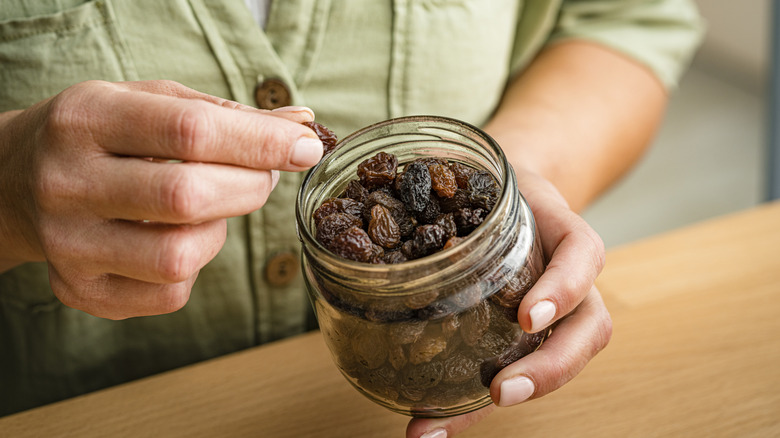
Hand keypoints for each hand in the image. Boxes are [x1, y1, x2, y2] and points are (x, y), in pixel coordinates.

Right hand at [0, 80, 322, 318]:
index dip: (260, 142)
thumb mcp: (150, 102)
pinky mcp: (80, 290)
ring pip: (181, 257)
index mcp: (87, 120)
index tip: (305, 147)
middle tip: (262, 176)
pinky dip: (195, 267)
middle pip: (188, 198)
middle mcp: (68, 184)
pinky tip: (176, 238)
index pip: (190, 132)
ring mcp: (69, 245)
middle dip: (250, 187)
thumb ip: (225, 114)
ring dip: (219, 232)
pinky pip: (171, 293)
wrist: (14, 180)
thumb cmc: (100, 135)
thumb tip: (301, 128)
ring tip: (207, 208)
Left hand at [405, 170, 611, 437]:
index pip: (582, 258)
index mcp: (563, 232)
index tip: (526, 314)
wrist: (517, 189)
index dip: (562, 289)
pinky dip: (470, 407)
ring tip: (438, 428)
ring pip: (555, 363)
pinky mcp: (521, 335)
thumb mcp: (483, 160)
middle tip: (501, 391)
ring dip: (507, 400)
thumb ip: (439, 159)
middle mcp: (568, 279)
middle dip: (549, 368)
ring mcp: (554, 311)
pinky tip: (427, 425)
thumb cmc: (497, 177)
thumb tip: (349, 153)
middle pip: (587, 331)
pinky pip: (510, 372)